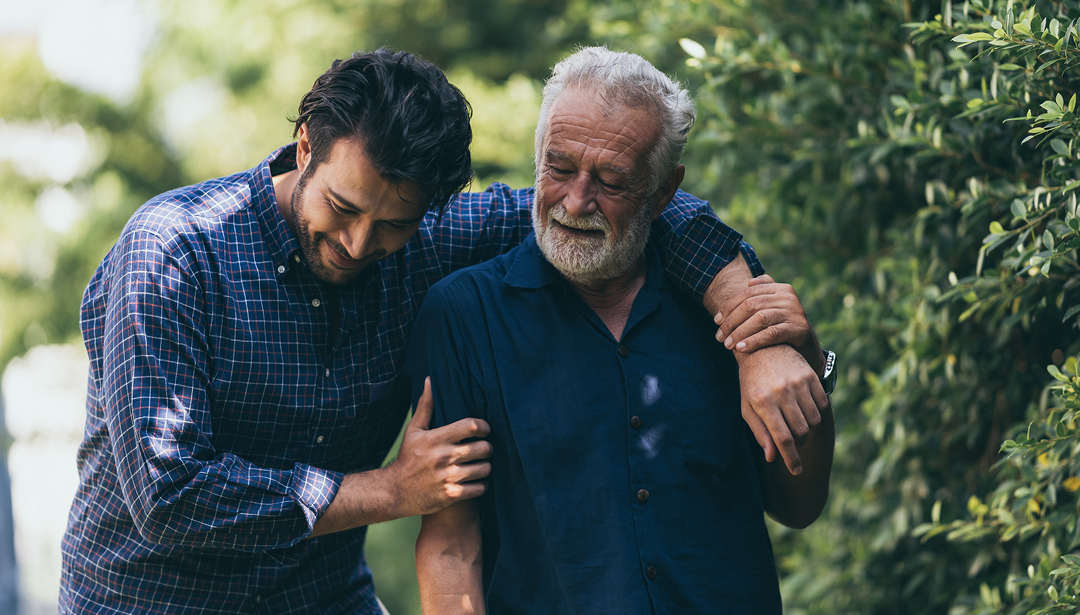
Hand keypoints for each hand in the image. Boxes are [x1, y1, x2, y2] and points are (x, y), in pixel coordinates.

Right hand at [384, 378, 492, 516]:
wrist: (394, 491)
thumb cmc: (408, 458)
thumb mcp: (414, 431)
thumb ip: (426, 406)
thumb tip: (430, 380)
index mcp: (437, 438)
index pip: (471, 426)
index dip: (484, 426)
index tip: (484, 430)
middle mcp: (444, 457)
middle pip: (483, 448)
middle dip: (487, 448)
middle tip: (484, 449)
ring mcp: (448, 477)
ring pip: (485, 469)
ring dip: (486, 467)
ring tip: (480, 465)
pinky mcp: (451, 495)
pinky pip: (480, 488)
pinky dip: (481, 485)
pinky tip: (475, 481)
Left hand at [715, 275, 823, 374]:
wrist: (808, 348)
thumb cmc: (784, 327)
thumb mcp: (774, 308)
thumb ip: (763, 293)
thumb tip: (749, 282)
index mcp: (780, 288)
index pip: (748, 293)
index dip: (729, 307)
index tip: (716, 321)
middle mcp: (788, 297)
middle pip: (751, 305)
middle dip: (732, 321)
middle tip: (720, 337)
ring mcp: (795, 312)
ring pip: (759, 319)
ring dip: (740, 332)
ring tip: (728, 345)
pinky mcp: (799, 329)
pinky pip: (771, 334)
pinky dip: (754, 341)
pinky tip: (741, 348)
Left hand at [736, 345, 827, 474]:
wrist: (761, 348)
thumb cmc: (751, 383)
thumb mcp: (748, 407)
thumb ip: (760, 432)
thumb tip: (772, 457)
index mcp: (763, 402)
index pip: (782, 438)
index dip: (791, 458)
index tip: (796, 470)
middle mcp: (781, 392)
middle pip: (800, 431)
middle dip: (797, 441)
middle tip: (791, 437)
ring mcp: (797, 383)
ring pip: (813, 420)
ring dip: (807, 427)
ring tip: (795, 419)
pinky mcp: (810, 376)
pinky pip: (822, 405)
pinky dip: (816, 412)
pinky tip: (804, 407)